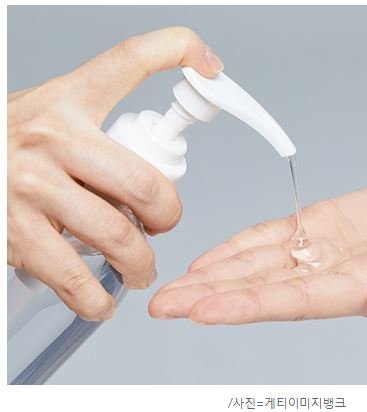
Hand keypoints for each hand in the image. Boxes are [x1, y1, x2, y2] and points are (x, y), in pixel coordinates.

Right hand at [8, 27, 223, 319]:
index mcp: (68, 100)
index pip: (130, 59)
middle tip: (161, 226)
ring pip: (118, 236)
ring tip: (139, 269)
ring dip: (139, 263)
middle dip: (167, 216)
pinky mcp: (15, 232)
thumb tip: (155, 160)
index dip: (178, 50)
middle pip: (146, 183)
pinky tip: (101, 300)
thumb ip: (97, 129)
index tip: (210, 65)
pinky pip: (75, 276)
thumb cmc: (7, 146)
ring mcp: (31, 185)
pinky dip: (97, 299)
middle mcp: (52, 136)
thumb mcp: (48, 115)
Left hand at [149, 176, 366, 322]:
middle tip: (163, 304)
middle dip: (213, 296)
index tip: (202, 310)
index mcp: (365, 288)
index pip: (297, 302)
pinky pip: (276, 236)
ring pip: (261, 265)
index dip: (249, 305)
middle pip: (264, 289)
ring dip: (216, 274)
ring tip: (174, 286)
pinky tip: (212, 257)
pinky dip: (241, 245)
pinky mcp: (324, 225)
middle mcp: (335, 275)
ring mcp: (326, 251)